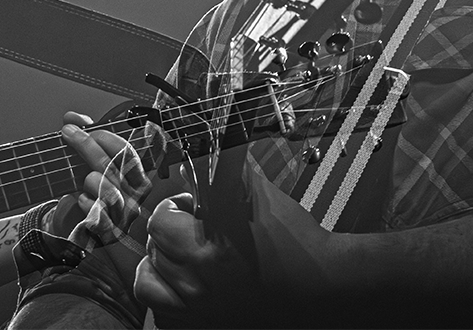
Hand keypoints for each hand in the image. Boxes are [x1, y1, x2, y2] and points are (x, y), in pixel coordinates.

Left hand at [59, 111, 151, 238]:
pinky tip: (80, 198)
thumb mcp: (83, 158)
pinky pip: (101, 217)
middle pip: (116, 167)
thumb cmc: (83, 188)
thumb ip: (82, 134)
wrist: (69, 221)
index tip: (79, 128)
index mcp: (134, 176)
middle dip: (88, 147)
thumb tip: (74, 118)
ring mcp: (123, 217)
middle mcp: (134, 197)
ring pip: (111, 192)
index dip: (104, 137)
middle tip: (68, 135)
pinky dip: (89, 204)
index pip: (127, 151)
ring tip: (81, 178)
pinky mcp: (108, 234)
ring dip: (91, 178)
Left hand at [134, 166, 337, 324]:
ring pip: (148, 276)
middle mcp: (202, 278)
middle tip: (196, 231)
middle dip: (171, 230)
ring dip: (162, 262)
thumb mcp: (259, 197)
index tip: (194, 208)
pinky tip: (183, 285)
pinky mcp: (203, 328)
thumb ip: (217, 174)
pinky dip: (164, 296)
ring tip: (185, 257)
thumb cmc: (294, 241)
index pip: (161, 217)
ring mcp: (201, 308)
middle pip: (154, 243)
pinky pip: (158, 312)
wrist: (325, 290)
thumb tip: (185, 161)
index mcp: (214, 243)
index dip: (177, 207)